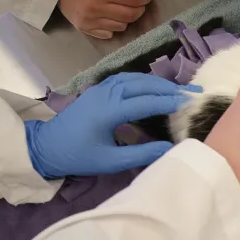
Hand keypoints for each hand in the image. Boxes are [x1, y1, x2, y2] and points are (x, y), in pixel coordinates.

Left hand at [24, 73, 192, 178]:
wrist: (45, 147)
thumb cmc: (77, 156)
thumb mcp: (110, 161)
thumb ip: (141, 155)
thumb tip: (171, 149)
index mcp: (109, 110)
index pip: (146, 101)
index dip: (170, 101)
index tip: (191, 102)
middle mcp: (106, 94)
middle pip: (143, 84)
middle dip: (169, 87)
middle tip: (193, 93)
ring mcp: (100, 89)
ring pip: (134, 78)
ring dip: (158, 83)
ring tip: (178, 90)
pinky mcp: (97, 91)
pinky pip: (125, 80)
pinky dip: (144, 82)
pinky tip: (154, 88)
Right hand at [59, 0, 151, 38]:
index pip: (133, 0)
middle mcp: (96, 8)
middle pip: (130, 15)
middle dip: (140, 9)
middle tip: (139, 2)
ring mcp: (90, 21)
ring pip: (122, 26)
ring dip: (127, 17)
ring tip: (122, 8)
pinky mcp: (85, 29)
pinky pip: (109, 33)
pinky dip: (115, 26)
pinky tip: (111, 16)